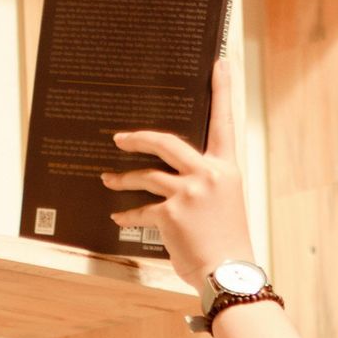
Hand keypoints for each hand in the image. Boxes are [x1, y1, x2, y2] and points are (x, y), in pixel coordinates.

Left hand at [101, 56, 255, 290]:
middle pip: (165, 142)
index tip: (219, 63)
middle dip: (138, 138)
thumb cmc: (228, 243)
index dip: (222, 91)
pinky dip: (128, 214)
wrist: (229, 274)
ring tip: (109, 180)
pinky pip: (141, 209)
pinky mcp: (171, 213)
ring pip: (146, 175)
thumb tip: (174, 177)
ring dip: (123, 179)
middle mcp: (209, 174)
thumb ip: (205, 184)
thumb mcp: (225, 204)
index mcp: (226, 169)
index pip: (224, 122)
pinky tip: (119, 217)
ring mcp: (189, 192)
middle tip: (120, 138)